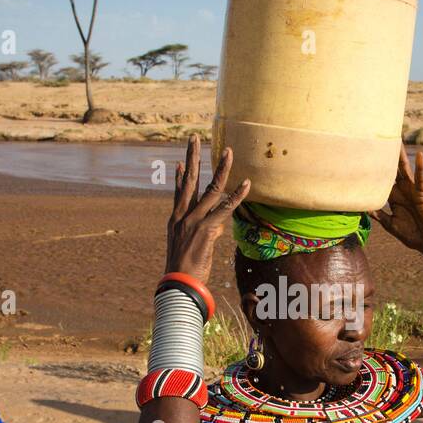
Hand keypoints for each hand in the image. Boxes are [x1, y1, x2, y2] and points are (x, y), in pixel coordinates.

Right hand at [164, 134, 250, 281]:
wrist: (180, 284)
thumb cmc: (185, 270)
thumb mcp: (191, 247)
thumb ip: (206, 232)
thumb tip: (218, 225)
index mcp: (175, 220)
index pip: (178, 192)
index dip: (180, 176)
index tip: (181, 160)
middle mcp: (183, 215)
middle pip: (189, 180)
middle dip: (192, 157)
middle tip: (194, 138)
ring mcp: (194, 220)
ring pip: (211, 189)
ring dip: (221, 169)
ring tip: (228, 151)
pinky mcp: (207, 228)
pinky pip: (225, 208)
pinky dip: (237, 196)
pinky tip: (246, 183)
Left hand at [370, 148, 422, 258]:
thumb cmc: (411, 234)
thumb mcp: (390, 224)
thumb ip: (378, 215)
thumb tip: (363, 209)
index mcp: (393, 198)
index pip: (381, 181)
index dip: (373, 171)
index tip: (362, 159)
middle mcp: (402, 191)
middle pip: (391, 170)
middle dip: (385, 157)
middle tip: (377, 141)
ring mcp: (412, 191)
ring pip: (405, 170)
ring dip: (401, 156)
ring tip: (397, 140)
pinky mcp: (422, 194)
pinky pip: (421, 179)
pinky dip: (421, 167)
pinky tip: (420, 155)